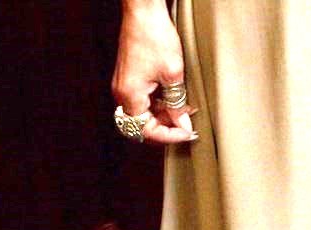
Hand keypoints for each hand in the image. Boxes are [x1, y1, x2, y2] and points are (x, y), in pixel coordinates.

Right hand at [112, 0, 196, 144]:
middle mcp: (122, 93)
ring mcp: (124, 85)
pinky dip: (159, 103)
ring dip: (165, 115)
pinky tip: (175, 99)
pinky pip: (143, 100)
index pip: (147, 130)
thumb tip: (182, 124)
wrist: (143, 11)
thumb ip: (177, 103)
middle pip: (143, 125)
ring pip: (144, 113)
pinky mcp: (129, 77)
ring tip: (186, 110)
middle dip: (167, 127)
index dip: (169, 135)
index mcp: (130, 95)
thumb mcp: (173, 74)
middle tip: (188, 126)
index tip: (187, 133)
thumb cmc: (154, 36)